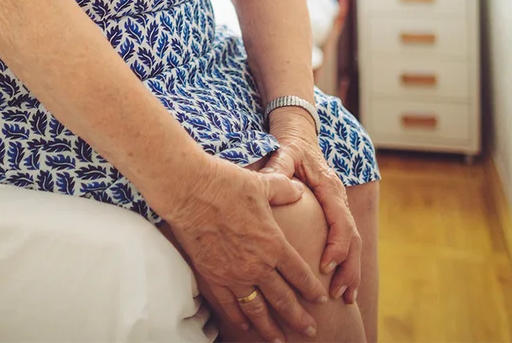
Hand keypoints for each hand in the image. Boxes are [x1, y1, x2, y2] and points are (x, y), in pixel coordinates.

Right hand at [162, 157, 328, 341]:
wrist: (190, 191)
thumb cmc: (227, 184)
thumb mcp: (264, 184)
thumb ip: (284, 190)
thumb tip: (297, 190)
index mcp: (273, 244)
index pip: (299, 274)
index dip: (311, 289)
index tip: (321, 300)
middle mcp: (256, 265)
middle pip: (282, 299)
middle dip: (298, 317)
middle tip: (310, 331)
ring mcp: (233, 274)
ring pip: (256, 309)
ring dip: (270, 328)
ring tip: (279, 341)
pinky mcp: (212, 276)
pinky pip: (228, 305)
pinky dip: (237, 318)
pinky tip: (244, 327)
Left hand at [262, 106, 362, 304]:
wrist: (299, 133)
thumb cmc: (290, 144)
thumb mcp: (284, 153)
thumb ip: (279, 168)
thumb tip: (270, 179)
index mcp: (330, 188)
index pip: (341, 221)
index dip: (337, 246)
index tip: (326, 267)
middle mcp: (340, 200)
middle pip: (353, 238)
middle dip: (348, 268)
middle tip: (338, 294)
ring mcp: (340, 208)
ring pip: (354, 244)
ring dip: (351, 271)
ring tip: (345, 298)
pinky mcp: (335, 215)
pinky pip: (346, 243)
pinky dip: (346, 265)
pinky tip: (341, 286)